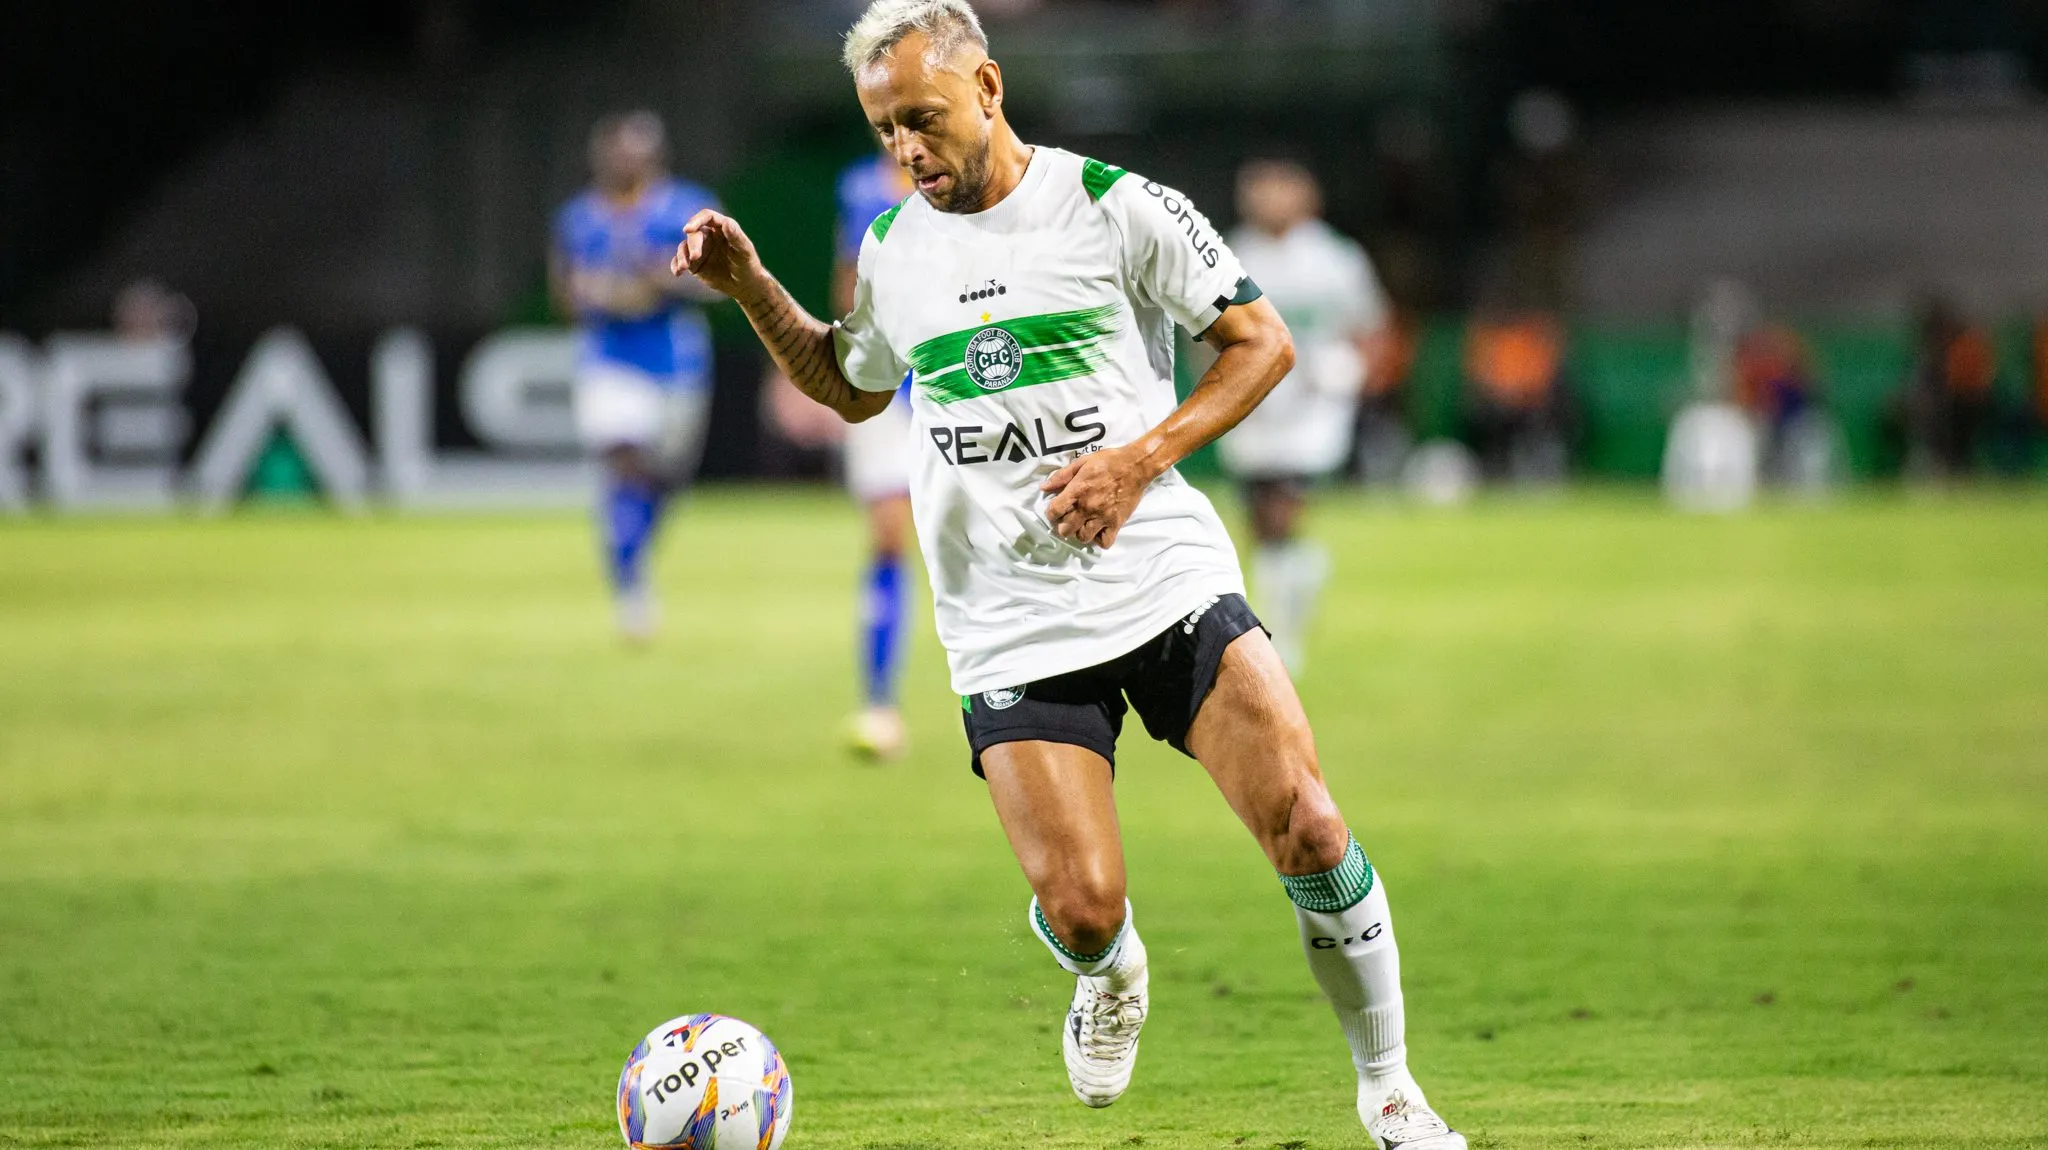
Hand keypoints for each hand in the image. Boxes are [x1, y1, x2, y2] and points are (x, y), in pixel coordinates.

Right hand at [671, 209, 765, 299]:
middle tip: (695, 258)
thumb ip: (736, 237)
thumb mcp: (745, 251)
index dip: (696, 220)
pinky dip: (676, 265)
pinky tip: (677, 273)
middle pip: (694, 233)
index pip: (707, 217)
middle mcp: (708, 236)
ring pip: (684, 247)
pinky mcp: (694, 264)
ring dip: (681, 256)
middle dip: (692, 244)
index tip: (687, 229)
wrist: (744, 285)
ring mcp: (700, 249)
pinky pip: (680, 261)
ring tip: (683, 268)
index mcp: (722, 228)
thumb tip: (726, 223)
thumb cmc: (748, 265)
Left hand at [1040, 445, 1158, 547]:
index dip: (1051, 513)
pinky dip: (1099, 539)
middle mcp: (1088, 506)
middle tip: (1069, 519)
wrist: (1136, 465)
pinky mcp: (1117, 523)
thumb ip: (1062, 476)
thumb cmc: (1109, 461)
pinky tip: (1098, 530)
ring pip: (1083, 537)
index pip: (1055, 510)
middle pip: (1066, 529)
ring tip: (1083, 524)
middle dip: (1063, 526)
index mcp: (1078, 490)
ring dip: (1080, 533)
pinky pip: (1104, 542)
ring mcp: (1103, 517)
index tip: (1055, 511)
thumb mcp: (1082, 462)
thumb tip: (1044, 487)